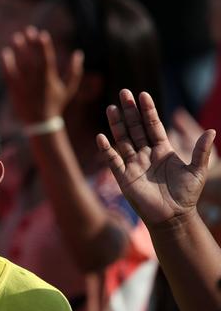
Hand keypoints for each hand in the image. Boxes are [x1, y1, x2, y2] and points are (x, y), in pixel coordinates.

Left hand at [0, 26, 83, 123]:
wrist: (40, 122)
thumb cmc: (56, 104)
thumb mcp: (68, 89)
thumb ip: (74, 71)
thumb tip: (79, 53)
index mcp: (50, 79)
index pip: (47, 59)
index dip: (44, 46)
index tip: (42, 34)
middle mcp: (36, 81)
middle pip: (32, 59)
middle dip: (30, 44)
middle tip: (28, 30)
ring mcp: (24, 85)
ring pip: (20, 64)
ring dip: (18, 50)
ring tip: (16, 37)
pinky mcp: (14, 89)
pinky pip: (9, 74)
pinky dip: (7, 63)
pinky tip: (5, 52)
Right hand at [96, 89, 215, 226]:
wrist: (173, 218)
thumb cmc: (186, 195)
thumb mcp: (197, 171)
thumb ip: (202, 151)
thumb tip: (211, 130)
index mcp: (163, 150)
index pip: (153, 125)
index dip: (148, 111)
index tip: (143, 95)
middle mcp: (146, 154)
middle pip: (135, 128)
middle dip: (130, 111)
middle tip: (124, 92)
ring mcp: (134, 164)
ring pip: (123, 139)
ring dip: (117, 124)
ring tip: (111, 108)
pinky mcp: (124, 177)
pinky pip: (113, 160)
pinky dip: (107, 149)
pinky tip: (101, 137)